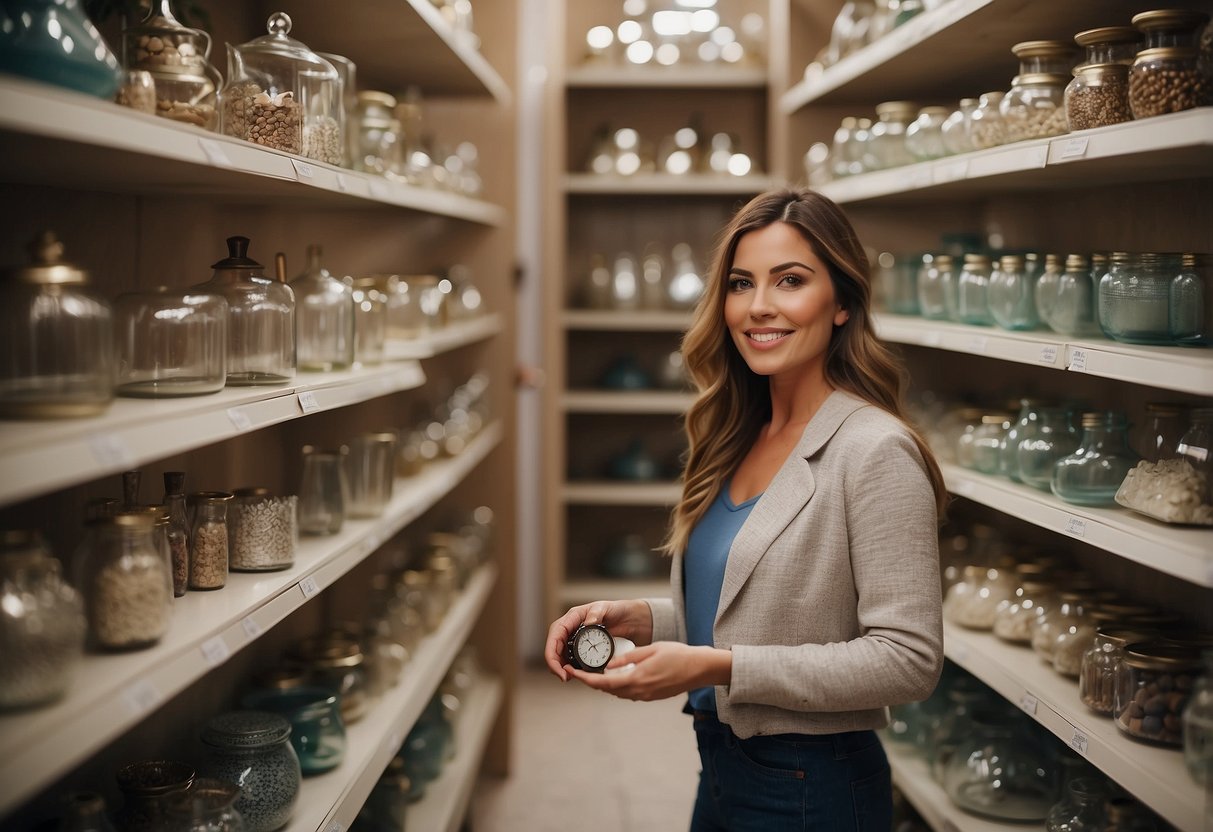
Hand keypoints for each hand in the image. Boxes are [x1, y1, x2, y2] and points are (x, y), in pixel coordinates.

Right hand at [544, 599, 653, 680]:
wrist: (629, 619)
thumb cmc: (617, 609)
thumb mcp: (606, 608)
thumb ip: (597, 613)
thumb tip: (588, 622)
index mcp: (572, 617)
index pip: (555, 634)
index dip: (552, 652)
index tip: (558, 667)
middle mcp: (570, 628)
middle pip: (554, 647)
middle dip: (555, 664)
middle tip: (564, 677)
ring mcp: (575, 639)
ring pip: (560, 655)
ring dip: (561, 667)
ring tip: (569, 678)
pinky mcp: (583, 648)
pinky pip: (571, 658)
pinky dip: (571, 668)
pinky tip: (576, 675)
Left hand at [567, 642, 730, 701]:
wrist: (700, 669)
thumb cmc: (678, 655)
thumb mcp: (651, 649)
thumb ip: (628, 658)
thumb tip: (608, 665)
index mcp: (637, 678)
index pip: (603, 682)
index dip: (585, 679)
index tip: (573, 673)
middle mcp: (639, 691)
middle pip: (608, 690)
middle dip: (591, 682)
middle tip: (579, 670)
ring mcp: (645, 696)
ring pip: (617, 693)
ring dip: (604, 685)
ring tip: (592, 673)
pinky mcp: (651, 696)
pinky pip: (628, 693)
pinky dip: (617, 686)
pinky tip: (615, 677)